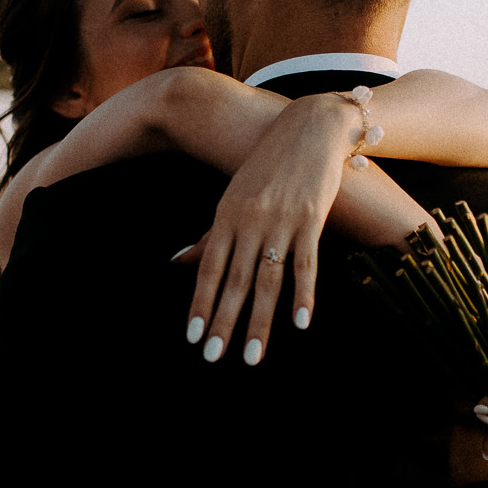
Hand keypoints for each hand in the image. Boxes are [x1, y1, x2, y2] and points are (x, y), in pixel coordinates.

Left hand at [182, 95, 354, 363]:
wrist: (309, 129)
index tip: (193, 337)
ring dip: (260, 321)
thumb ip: (210, 235)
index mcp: (226, 216)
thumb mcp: (232, 197)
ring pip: (267, 280)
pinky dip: (304, 294)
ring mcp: (281, 222)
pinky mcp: (311, 220)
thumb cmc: (267, 166)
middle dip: (225, 323)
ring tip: (254, 355)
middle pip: (235, 281)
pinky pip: (306, 264)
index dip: (201, 304)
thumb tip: (176, 263)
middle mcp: (250, 221)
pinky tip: (300, 323)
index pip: (209, 269)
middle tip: (215, 358)